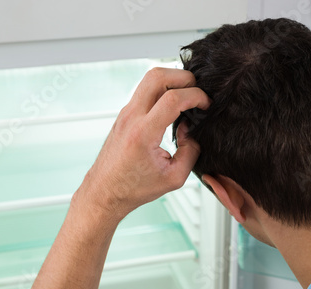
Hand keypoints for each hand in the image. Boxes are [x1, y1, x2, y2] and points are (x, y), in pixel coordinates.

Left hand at [76, 67, 210, 219]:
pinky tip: (172, 107)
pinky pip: (145, 91)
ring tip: (186, 97)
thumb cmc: (134, 188)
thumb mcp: (174, 178)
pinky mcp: (125, 114)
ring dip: (172, 81)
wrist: (105, 191)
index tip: (206, 104)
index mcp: (143, 133)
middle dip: (184, 77)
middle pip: (157, 76)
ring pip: (149, 78)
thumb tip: (191, 130)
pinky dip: (163, 90)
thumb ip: (190, 151)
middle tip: (197, 92)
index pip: (173, 98)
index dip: (196, 96)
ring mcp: (125, 113)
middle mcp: (131, 117)